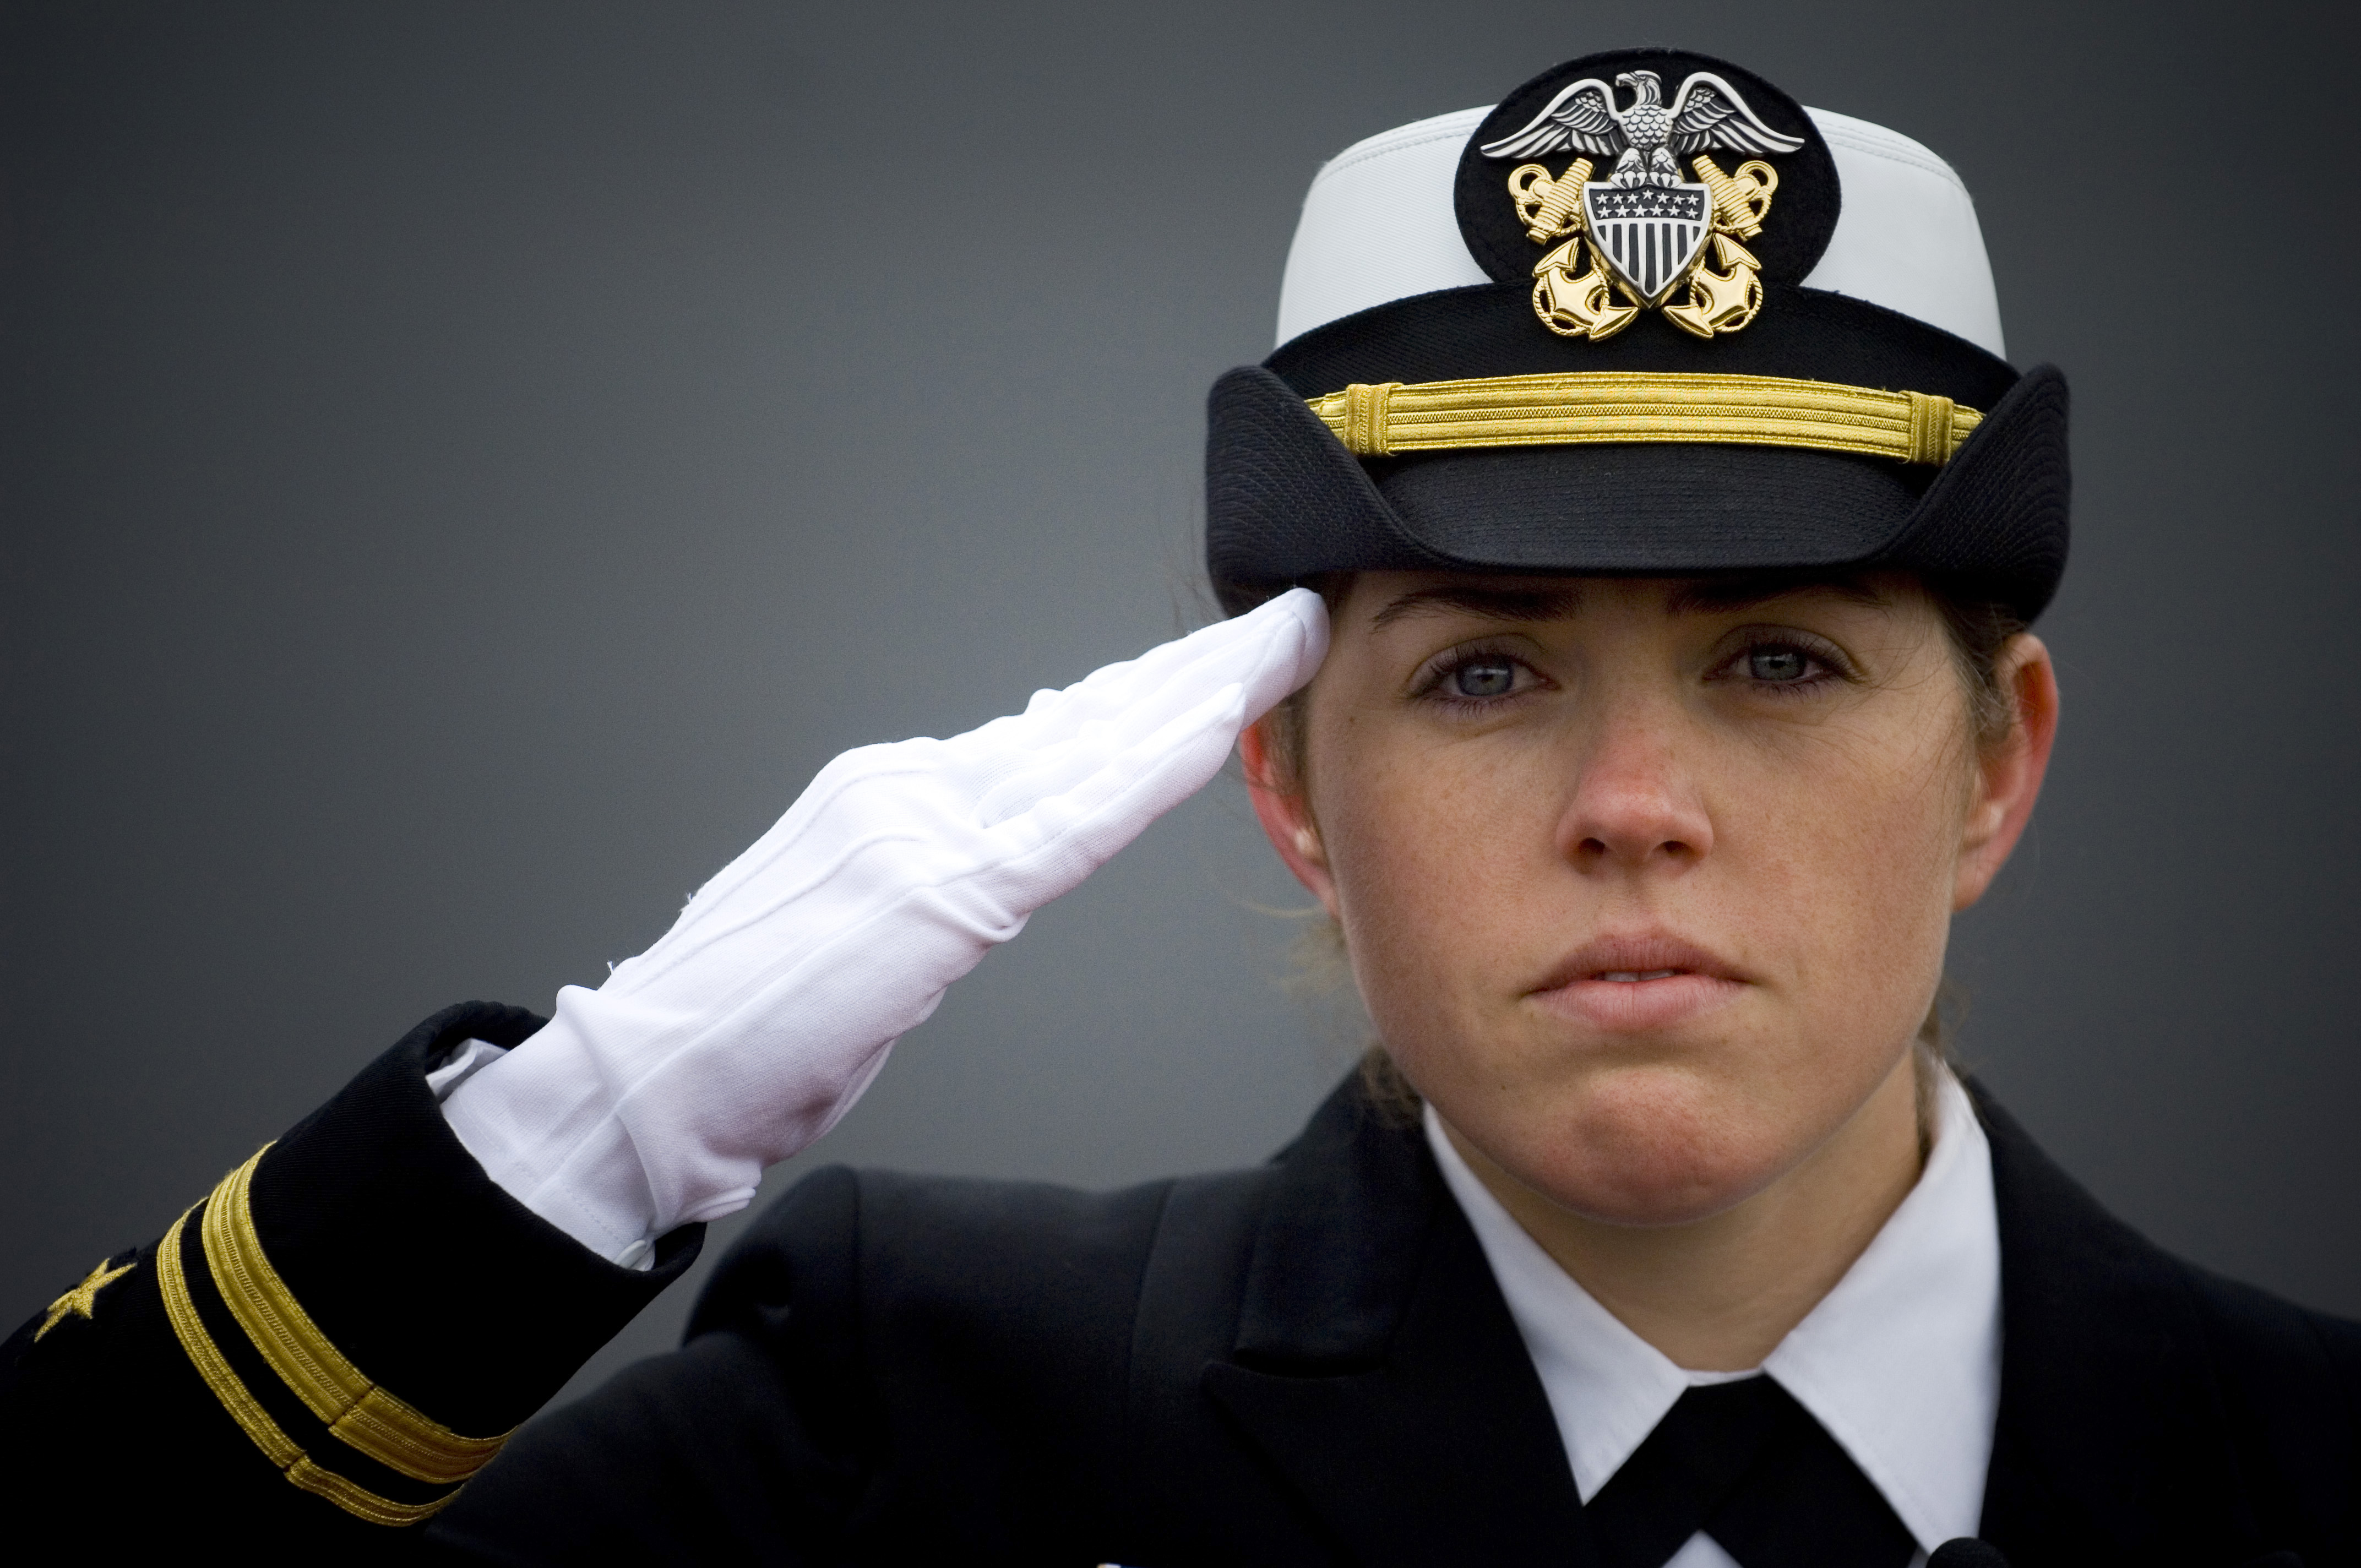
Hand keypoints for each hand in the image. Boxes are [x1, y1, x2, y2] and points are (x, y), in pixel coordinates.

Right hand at [442, 590, 1329, 1261]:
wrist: (649, 1074)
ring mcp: (924, 826)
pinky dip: (1157, 765)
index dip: (1136, 699)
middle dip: (1185, 673)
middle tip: (1270, 623)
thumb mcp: (854, 933)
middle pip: (1083, 721)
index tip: (1207, 670)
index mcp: (891, 798)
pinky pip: (1079, 819)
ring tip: (1272, 644)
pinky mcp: (940, 887)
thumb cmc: (742, 1033)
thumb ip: (930, 883)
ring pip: (1094, 747)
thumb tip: (997, 853)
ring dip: (1195, 694)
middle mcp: (912, 788)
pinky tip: (1222, 726)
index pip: (1044, 737)